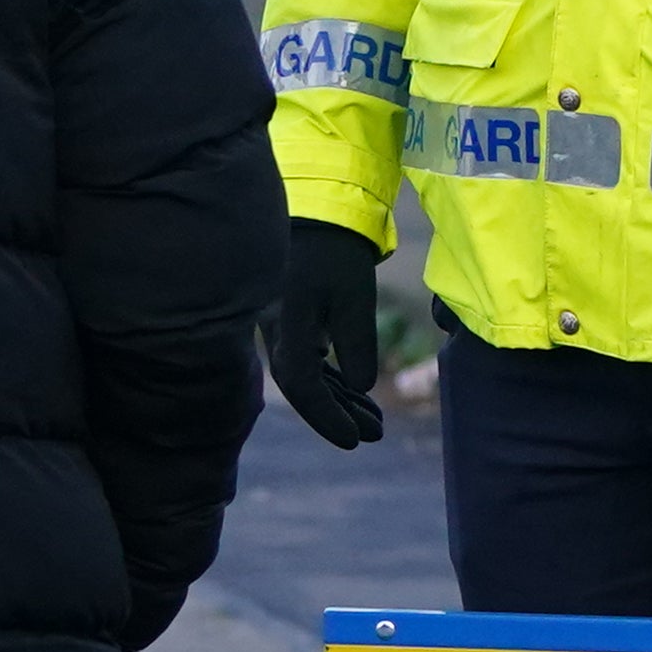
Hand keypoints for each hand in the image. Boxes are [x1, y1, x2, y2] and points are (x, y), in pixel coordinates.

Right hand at [271, 220, 392, 450]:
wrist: (315, 210)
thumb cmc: (336, 250)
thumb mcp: (355, 297)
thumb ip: (358, 344)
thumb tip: (361, 386)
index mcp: (286, 326)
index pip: (302, 386)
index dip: (328, 418)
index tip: (357, 441)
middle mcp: (274, 331)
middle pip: (303, 387)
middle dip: (339, 414)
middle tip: (376, 434)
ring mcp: (278, 326)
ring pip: (307, 376)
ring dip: (340, 399)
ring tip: (377, 421)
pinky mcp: (289, 320)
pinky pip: (307, 359)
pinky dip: (333, 378)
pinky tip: (358, 394)